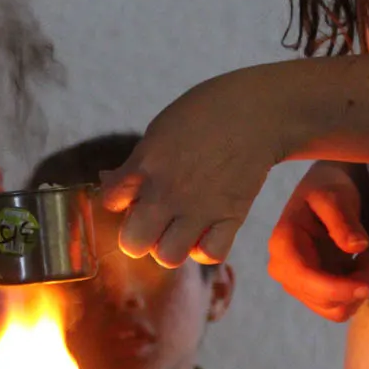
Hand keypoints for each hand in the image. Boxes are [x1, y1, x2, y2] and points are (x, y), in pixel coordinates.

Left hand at [100, 66, 291, 267]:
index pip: (110, 201)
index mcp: (146, 164)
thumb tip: (110, 182)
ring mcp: (200, 208)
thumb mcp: (159, 129)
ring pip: (168, 257)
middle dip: (137, 237)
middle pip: (133, 244)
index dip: (117, 201)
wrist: (258, 112)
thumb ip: (136, 162)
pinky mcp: (231, 216)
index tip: (131, 194)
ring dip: (169, 248)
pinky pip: (210, 254)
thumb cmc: (204, 114)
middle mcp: (169, 191)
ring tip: (177, 231)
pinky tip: (204, 233)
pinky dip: (205, 249)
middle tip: (151, 223)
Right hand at [267, 160, 368, 321]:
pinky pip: (341, 306)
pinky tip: (366, 266)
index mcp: (283, 245)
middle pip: (324, 299)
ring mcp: (298, 284)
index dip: (337, 288)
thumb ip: (343, 219)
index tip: (367, 285)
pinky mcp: (315, 291)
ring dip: (362, 290)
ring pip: (335, 309)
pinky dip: (359, 291)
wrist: (325, 195)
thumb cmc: (327, 188)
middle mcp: (284, 270)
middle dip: (359, 286)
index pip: (305, 278)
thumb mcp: (335, 195)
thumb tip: (357, 247)